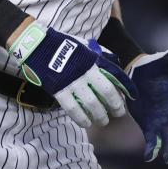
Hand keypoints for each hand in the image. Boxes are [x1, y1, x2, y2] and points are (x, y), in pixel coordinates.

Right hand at [9, 21, 137, 126]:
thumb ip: (97, 54)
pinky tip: (86, 123)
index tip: (129, 98)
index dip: (124, 89)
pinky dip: (81, 118)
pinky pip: (72, 109)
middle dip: (115, 106)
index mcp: (92, 61)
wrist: (38, 47)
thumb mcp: (82, 45)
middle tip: (118, 113)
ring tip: (103, 121)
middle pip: (105, 94)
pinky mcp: (59, 91)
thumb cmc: (61, 45)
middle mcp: (84, 73)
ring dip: (99, 116)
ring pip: (90, 105)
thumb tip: (112, 61)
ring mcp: (71, 83)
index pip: (113, 77)